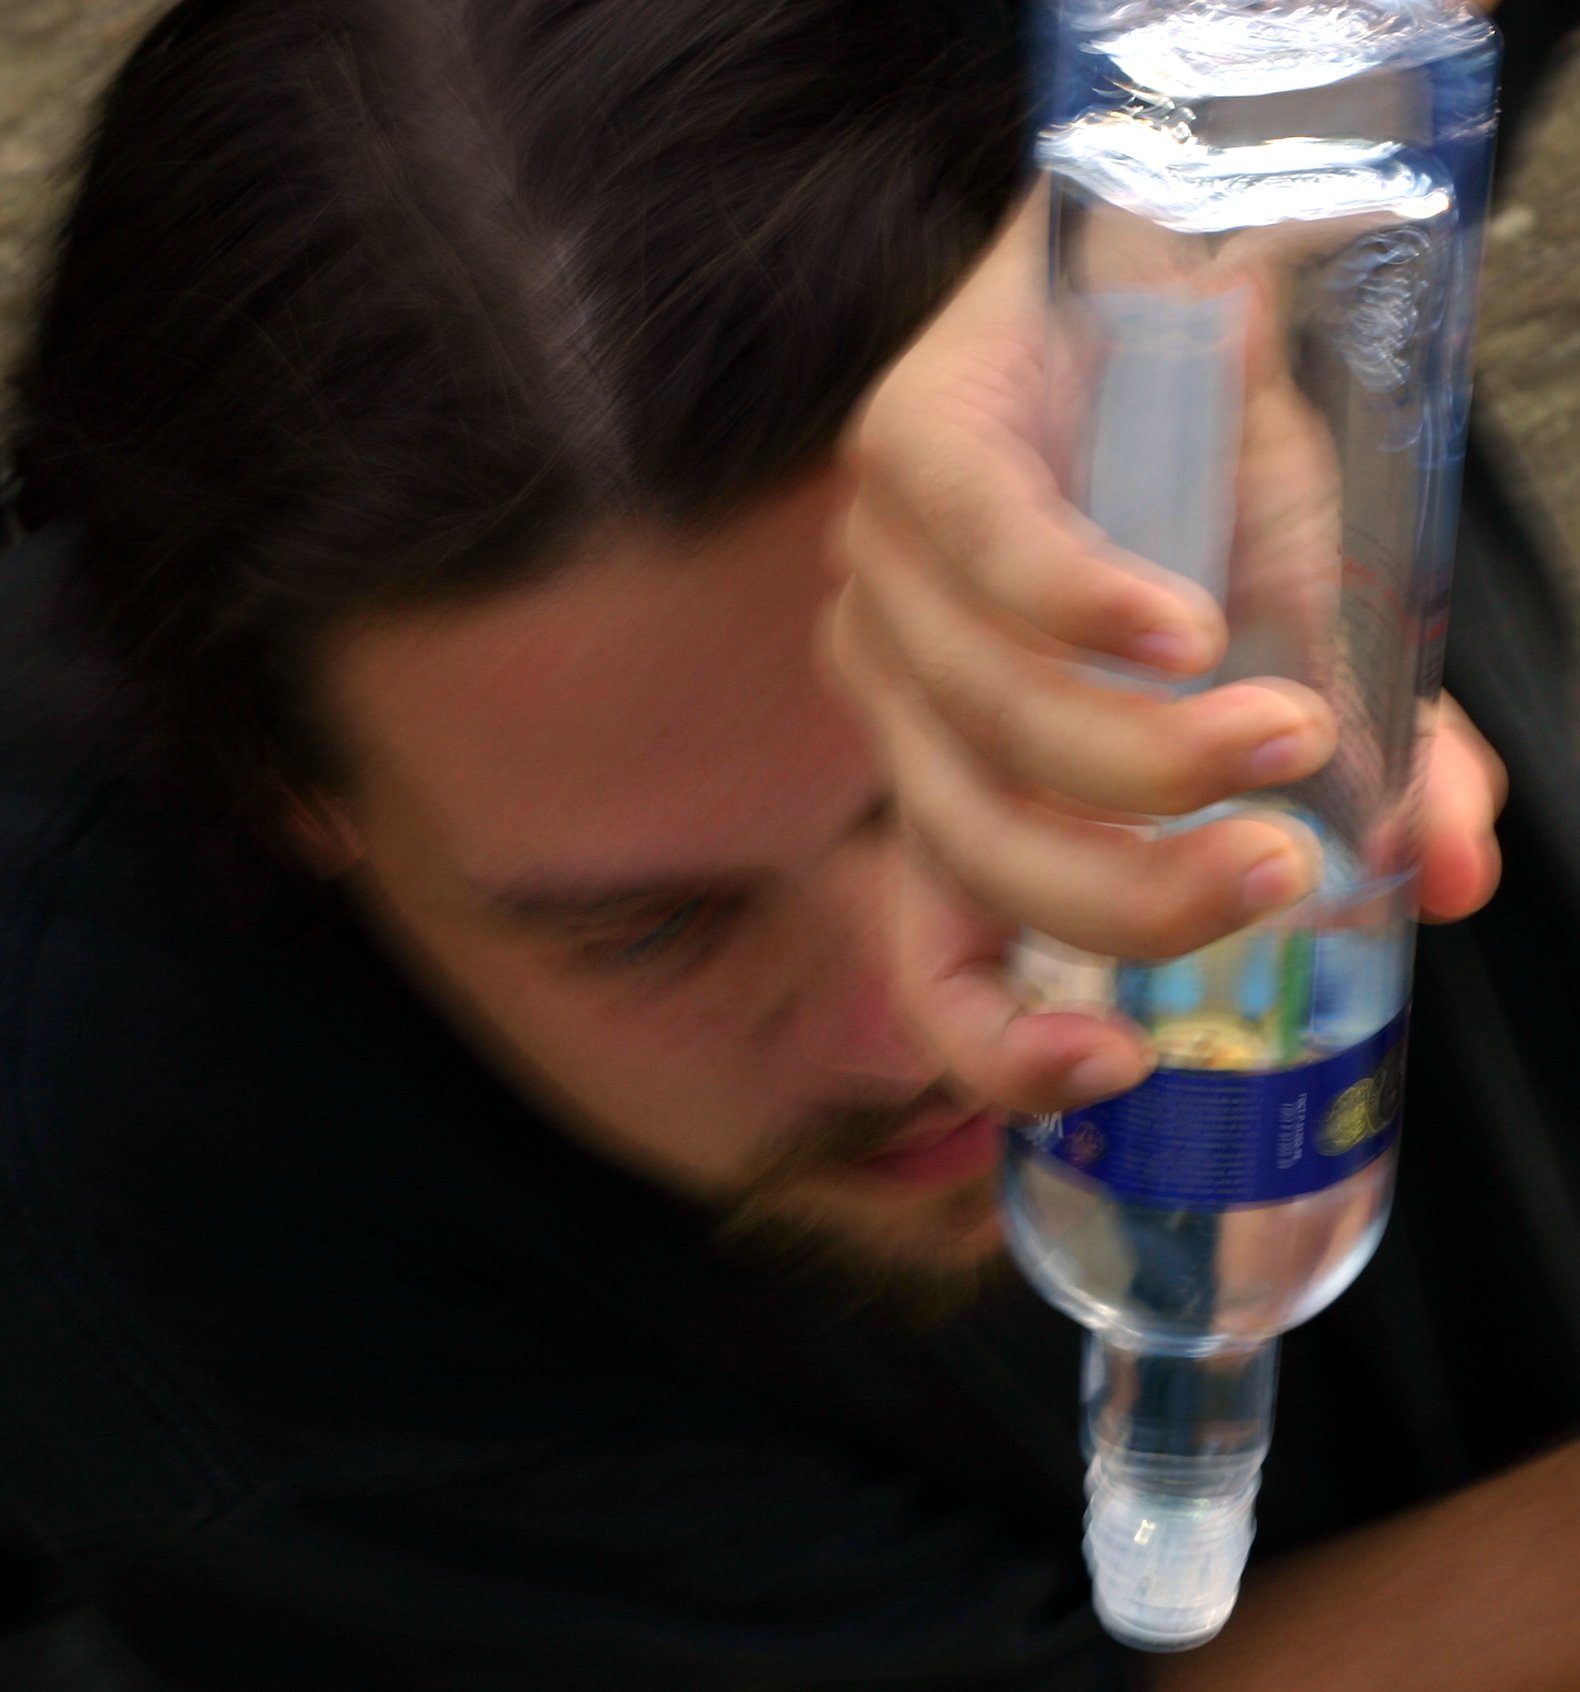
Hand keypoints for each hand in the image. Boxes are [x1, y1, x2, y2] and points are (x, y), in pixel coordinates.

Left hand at [828, 193, 1504, 1116]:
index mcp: (965, 772)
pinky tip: (1186, 631)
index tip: (1119, 1068)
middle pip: (974, 848)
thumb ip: (1359, 762)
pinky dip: (1091, 610)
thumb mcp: (1298, 643)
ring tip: (1290, 740)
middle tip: (1282, 877)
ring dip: (1151, 759)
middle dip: (1132, 894)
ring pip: (988, 721)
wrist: (1169, 267)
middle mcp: (903, 694)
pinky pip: (986, 552)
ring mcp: (886, 574)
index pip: (936, 947)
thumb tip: (1448, 877)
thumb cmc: (1208, 477)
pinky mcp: (908, 448)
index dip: (998, 1042)